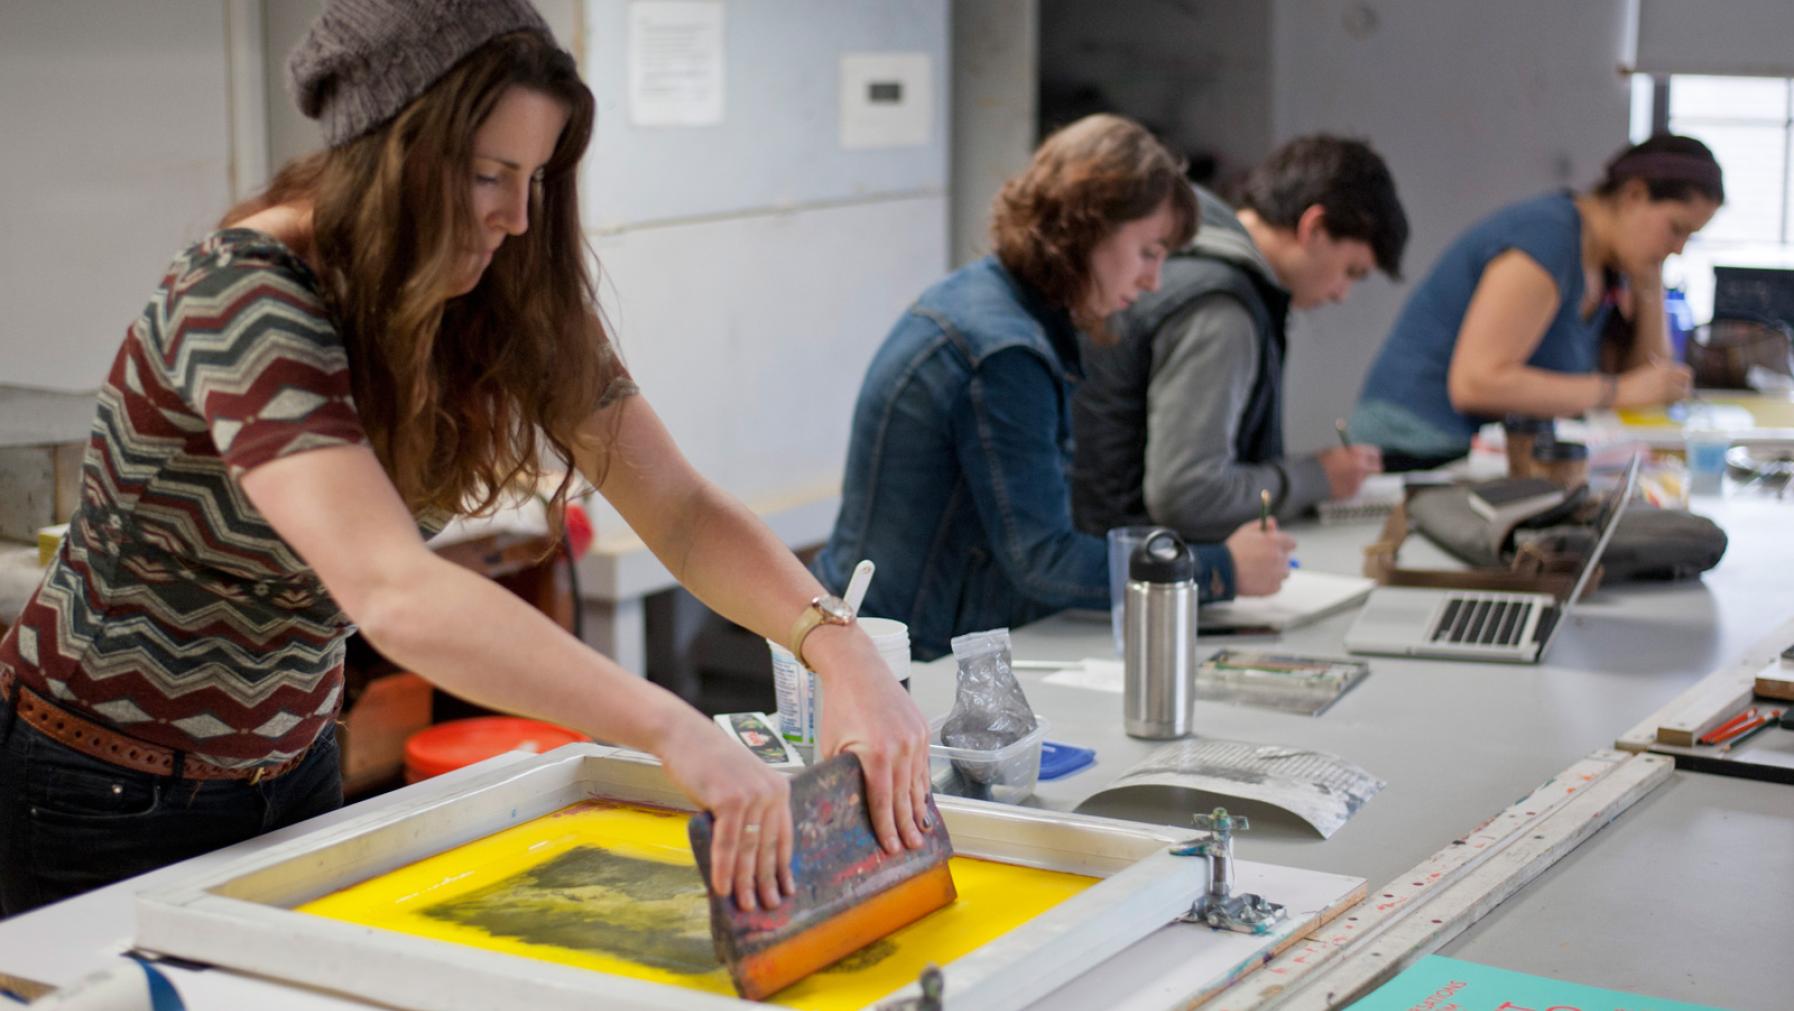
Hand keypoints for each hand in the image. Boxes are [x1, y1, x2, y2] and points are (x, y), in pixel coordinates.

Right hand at [654, 711, 793, 911]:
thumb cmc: (709, 763)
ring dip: (746, 882)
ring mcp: (752, 795)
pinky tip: (722, 888)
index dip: (783, 867)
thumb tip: (750, 855)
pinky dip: (724, 868)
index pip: (785, 836)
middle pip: (768, 846)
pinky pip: (727, 842)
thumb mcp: (741, 784)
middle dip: (766, 881)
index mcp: (779, 789)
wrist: (684, 736)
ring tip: (745, 906)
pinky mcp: (730, 799)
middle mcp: (772, 792)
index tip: (785, 890)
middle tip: (767, 908)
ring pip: (749, 849)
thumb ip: (751, 812)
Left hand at [807, 625, 933, 853]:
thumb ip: (843, 777)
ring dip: (918, 810)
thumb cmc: (840, 707)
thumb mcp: (833, 746)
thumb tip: (845, 806)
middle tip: (911, 849)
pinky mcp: (923, 731)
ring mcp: (916, 739)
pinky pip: (923, 767)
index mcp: (877, 755)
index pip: (884, 802)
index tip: (891, 848)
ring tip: (918, 832)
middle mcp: (902, 748)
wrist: (859, 670)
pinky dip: (921, 786)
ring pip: (918, 784)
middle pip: (905, 798)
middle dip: (907, 827)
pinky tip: (920, 801)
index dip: (887, 829)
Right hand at [1224, 518, 1295, 596]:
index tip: (1276, 547)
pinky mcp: (1273, 588)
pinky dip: (1269, 583)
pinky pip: (1277, 585)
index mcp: (1274, 542)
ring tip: (1257, 571)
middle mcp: (1279, 558)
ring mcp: (1277, 574)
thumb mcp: (1245, 531)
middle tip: (1260, 560)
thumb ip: (1263, 525)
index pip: (1291, 543)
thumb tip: (1274, 524)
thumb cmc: (1233, 551)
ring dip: (1275, 572)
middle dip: (1276, 558)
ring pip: (1283, 573)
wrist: (1222, 571)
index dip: (1283, 544)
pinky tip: (1256, 579)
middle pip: (1286, 559)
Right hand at [1317, 445, 1382, 499]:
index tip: (1371, 458)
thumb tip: (1354, 452)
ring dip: (1358, 477)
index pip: (1375, 453)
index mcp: (1356, 453)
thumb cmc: (1318, 463)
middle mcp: (1360, 466)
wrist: (1309, 480)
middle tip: (1367, 469)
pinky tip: (1338, 484)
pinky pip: (1355, 488)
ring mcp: (1357, 480)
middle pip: (1377, 468)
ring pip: (1365, 479)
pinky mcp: (1352, 492)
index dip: (1373, 456)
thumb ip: (1348, 451)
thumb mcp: (1334, 450)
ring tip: (1343, 476)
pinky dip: (1349, 486)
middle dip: (1374, 468)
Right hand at [1614, 358, 1691, 407]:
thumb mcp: (1648, 374)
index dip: (1685, 379)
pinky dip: (1673, 402)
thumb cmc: (1629, 384)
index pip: (1686, 371)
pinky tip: (1664, 403)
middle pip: (1689, 379)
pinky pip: (1676, 400)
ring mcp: (1667, 383)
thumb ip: (1662, 376)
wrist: (1618, 391)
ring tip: (1672, 400)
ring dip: (1680, 396)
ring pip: (1685, 391)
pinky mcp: (1663, 395)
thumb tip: (1675, 383)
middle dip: (1687, 386)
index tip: (1681, 385)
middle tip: (1681, 393)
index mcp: (1664, 364)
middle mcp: (1668, 372)